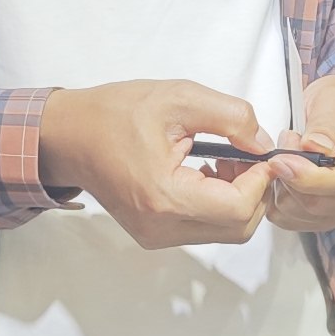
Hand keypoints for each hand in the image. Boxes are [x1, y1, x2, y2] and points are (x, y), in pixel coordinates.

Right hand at [36, 78, 274, 249]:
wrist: (70, 136)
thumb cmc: (114, 114)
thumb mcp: (179, 98)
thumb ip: (232, 117)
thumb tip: (263, 143)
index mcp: (164, 196)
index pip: (238, 208)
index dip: (260, 180)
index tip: (262, 152)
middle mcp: (160, 228)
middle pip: (238, 228)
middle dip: (253, 191)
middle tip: (246, 155)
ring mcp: (156, 237)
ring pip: (224, 231)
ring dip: (237, 198)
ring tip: (225, 159)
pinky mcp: (154, 235)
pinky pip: (204, 228)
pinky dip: (218, 205)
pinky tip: (208, 172)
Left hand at [264, 75, 334, 233]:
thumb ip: (326, 123)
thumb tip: (313, 147)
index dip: (308, 176)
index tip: (281, 161)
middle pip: (319, 202)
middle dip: (290, 175)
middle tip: (287, 141)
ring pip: (301, 213)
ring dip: (284, 185)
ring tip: (291, 153)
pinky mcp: (330, 218)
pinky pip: (293, 219)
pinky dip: (280, 198)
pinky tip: (287, 174)